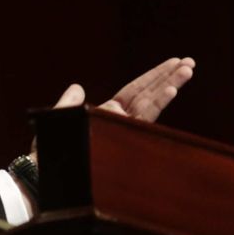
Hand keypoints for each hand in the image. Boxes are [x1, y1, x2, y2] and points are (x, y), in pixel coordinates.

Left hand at [30, 57, 195, 159]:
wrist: (43, 172)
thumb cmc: (48, 150)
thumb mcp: (56, 119)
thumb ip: (68, 103)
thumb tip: (78, 87)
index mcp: (105, 112)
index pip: (136, 90)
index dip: (154, 76)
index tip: (174, 62)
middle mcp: (118, 120)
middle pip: (148, 94)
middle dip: (169, 77)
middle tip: (190, 62)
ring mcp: (121, 129)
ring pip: (151, 104)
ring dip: (169, 86)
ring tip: (187, 71)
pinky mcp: (122, 138)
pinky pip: (143, 119)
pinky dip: (157, 104)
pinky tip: (170, 90)